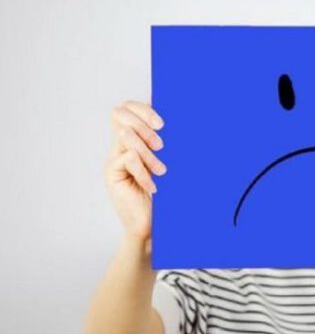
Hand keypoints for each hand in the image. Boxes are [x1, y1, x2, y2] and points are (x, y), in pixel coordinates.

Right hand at [105, 101, 165, 240]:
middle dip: (144, 125)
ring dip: (148, 154)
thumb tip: (184, 120)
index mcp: (137, 139)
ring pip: (125, 136)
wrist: (153, 226)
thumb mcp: (172, 164)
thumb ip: (170, 144)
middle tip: (162, 146)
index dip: (143, 108)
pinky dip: (143, 171)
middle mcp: (122, 145)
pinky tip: (153, 186)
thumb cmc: (167, 195)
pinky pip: (127, 158)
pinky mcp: (111, 174)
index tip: (163, 124)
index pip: (128, 107)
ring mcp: (115, 158)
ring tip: (162, 172)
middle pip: (119, 113)